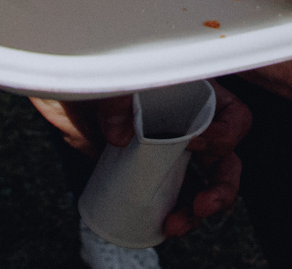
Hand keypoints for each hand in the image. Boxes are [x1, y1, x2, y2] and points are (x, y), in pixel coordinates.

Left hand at [31, 82, 252, 236]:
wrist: (59, 85)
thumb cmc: (91, 67)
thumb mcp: (108, 73)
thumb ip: (116, 96)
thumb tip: (121, 135)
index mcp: (191, 90)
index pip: (231, 114)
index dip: (223, 133)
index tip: (195, 142)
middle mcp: (185, 120)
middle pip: (225, 157)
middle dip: (222, 186)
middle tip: (203, 203)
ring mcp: (167, 148)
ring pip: (202, 183)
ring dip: (196, 209)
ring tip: (175, 224)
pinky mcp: (146, 171)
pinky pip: (171, 196)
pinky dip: (174, 214)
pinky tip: (162, 224)